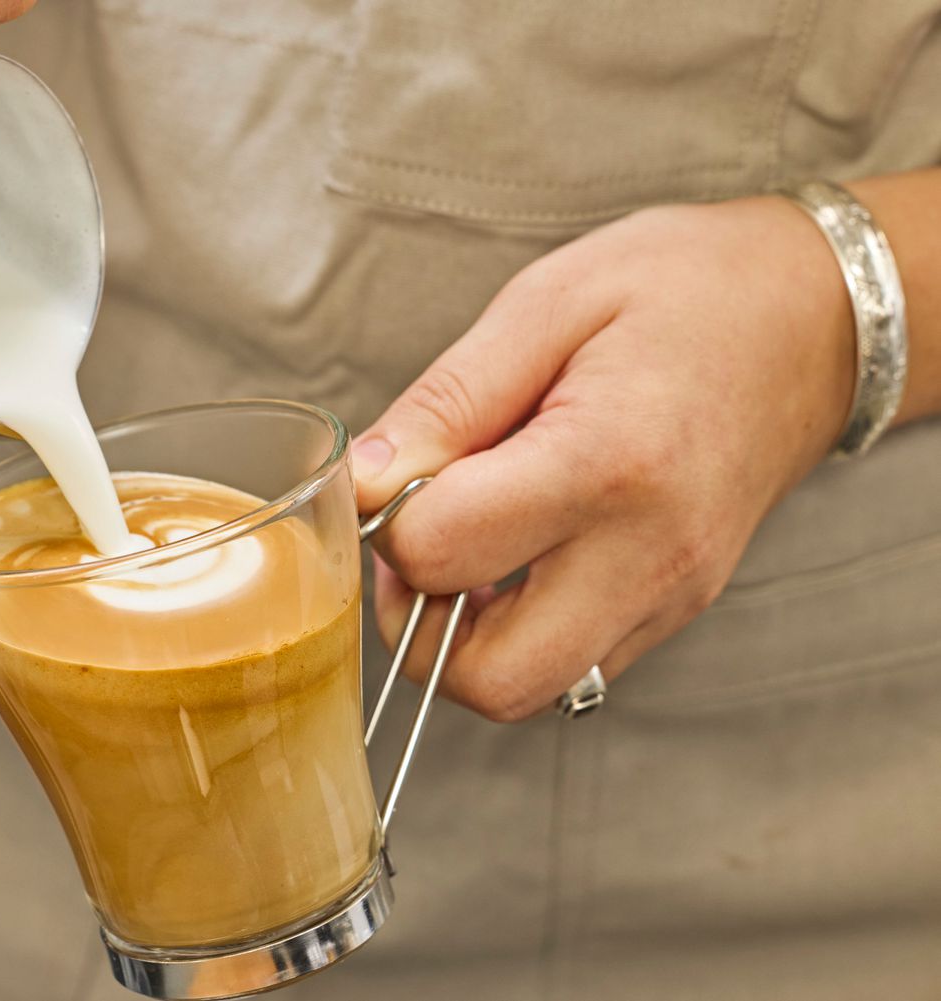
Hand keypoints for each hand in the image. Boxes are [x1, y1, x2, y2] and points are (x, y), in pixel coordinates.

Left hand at [354, 196, 854, 722]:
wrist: (815, 316)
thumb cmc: (683, 290)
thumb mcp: (546, 303)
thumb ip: (445, 402)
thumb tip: (361, 482)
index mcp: (607, 464)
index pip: (442, 555)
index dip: (386, 522)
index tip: (393, 476)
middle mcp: (649, 554)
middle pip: (490, 679)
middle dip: (417, 623)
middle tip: (417, 539)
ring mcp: (672, 594)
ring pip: (529, 689)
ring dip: (466, 637)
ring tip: (470, 539)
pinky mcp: (677, 608)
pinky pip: (573, 664)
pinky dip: (519, 628)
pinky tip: (519, 549)